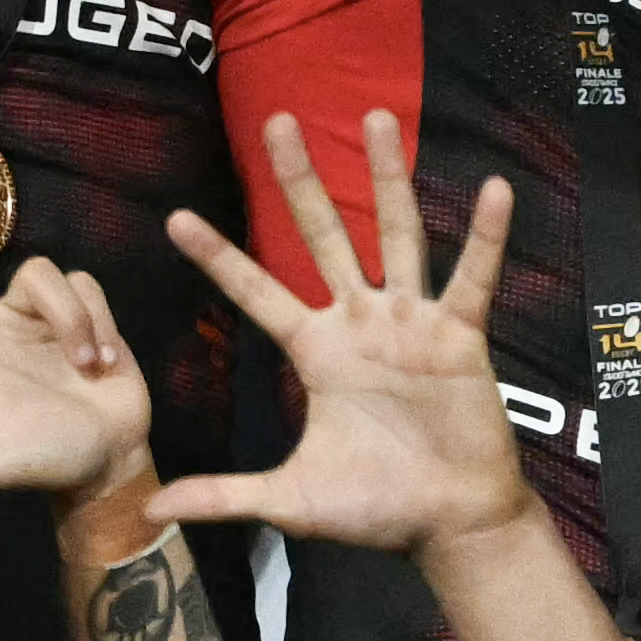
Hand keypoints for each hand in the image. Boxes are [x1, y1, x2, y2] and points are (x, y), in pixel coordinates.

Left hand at [154, 111, 536, 556]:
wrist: (449, 522)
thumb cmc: (375, 510)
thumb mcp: (288, 499)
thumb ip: (224, 495)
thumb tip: (148, 511)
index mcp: (315, 353)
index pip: (256, 293)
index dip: (217, 258)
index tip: (175, 218)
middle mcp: (359, 323)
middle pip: (322, 236)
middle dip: (299, 181)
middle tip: (276, 122)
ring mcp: (411, 323)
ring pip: (396, 234)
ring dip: (387, 178)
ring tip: (377, 118)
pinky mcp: (460, 335)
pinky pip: (473, 277)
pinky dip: (485, 235)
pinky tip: (493, 189)